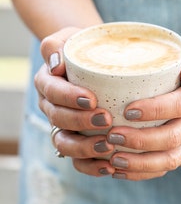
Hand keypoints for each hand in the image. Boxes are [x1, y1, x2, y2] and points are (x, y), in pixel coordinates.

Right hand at [35, 27, 115, 175]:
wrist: (95, 62)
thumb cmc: (86, 50)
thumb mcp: (71, 38)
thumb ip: (57, 45)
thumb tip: (56, 63)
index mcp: (49, 83)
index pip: (52, 91)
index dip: (68, 98)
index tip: (91, 99)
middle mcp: (52, 106)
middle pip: (58, 119)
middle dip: (80, 122)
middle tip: (105, 120)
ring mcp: (63, 125)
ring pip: (64, 143)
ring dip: (84, 147)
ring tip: (108, 146)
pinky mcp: (77, 139)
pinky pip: (76, 158)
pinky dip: (90, 165)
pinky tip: (109, 165)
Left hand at [35, 29, 180, 179]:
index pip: (180, 106)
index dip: (155, 110)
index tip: (128, 111)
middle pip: (173, 137)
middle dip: (142, 141)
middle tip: (112, 136)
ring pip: (171, 159)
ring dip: (141, 163)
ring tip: (113, 160)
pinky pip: (166, 167)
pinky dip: (142, 172)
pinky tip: (119, 170)